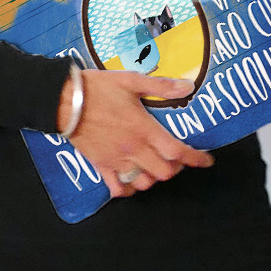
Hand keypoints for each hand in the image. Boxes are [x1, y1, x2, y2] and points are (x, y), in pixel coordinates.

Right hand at [63, 69, 213, 196]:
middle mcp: (133, 149)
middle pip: (164, 173)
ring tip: (155, 166)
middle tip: (176, 158)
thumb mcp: (132, 81)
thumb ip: (161, 86)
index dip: (196, 158)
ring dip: (154, 178)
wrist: (63, 101)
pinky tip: (132, 180)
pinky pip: (118, 188)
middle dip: (176, 168)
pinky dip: (128, 189)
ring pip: (144, 183)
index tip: (206, 160)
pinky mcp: (101, 165)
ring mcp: (117, 160)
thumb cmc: (98, 89)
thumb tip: (187, 86)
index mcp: (144, 129)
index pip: (177, 151)